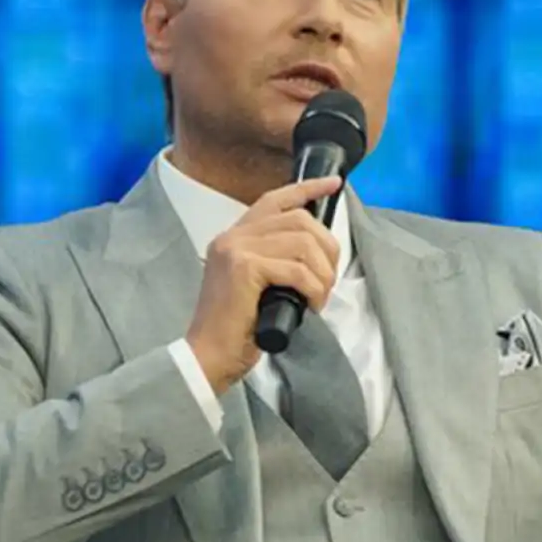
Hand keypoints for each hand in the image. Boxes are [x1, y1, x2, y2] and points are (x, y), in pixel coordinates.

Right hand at [185, 177, 342, 394]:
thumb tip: (315, 251)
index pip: (275, 199)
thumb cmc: (235, 329)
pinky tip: (311, 305)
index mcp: (234, 237)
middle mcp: (232, 236)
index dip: (307, 188)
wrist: (208, 355)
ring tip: (320, 296)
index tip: (333, 185)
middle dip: (327, 246)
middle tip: (329, 279)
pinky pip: (297, 269)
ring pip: (302, 243)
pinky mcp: (244, 268)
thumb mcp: (256, 285)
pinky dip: (313, 288)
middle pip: (298, 219)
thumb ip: (274, 260)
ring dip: (322, 272)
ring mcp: (236, 249)